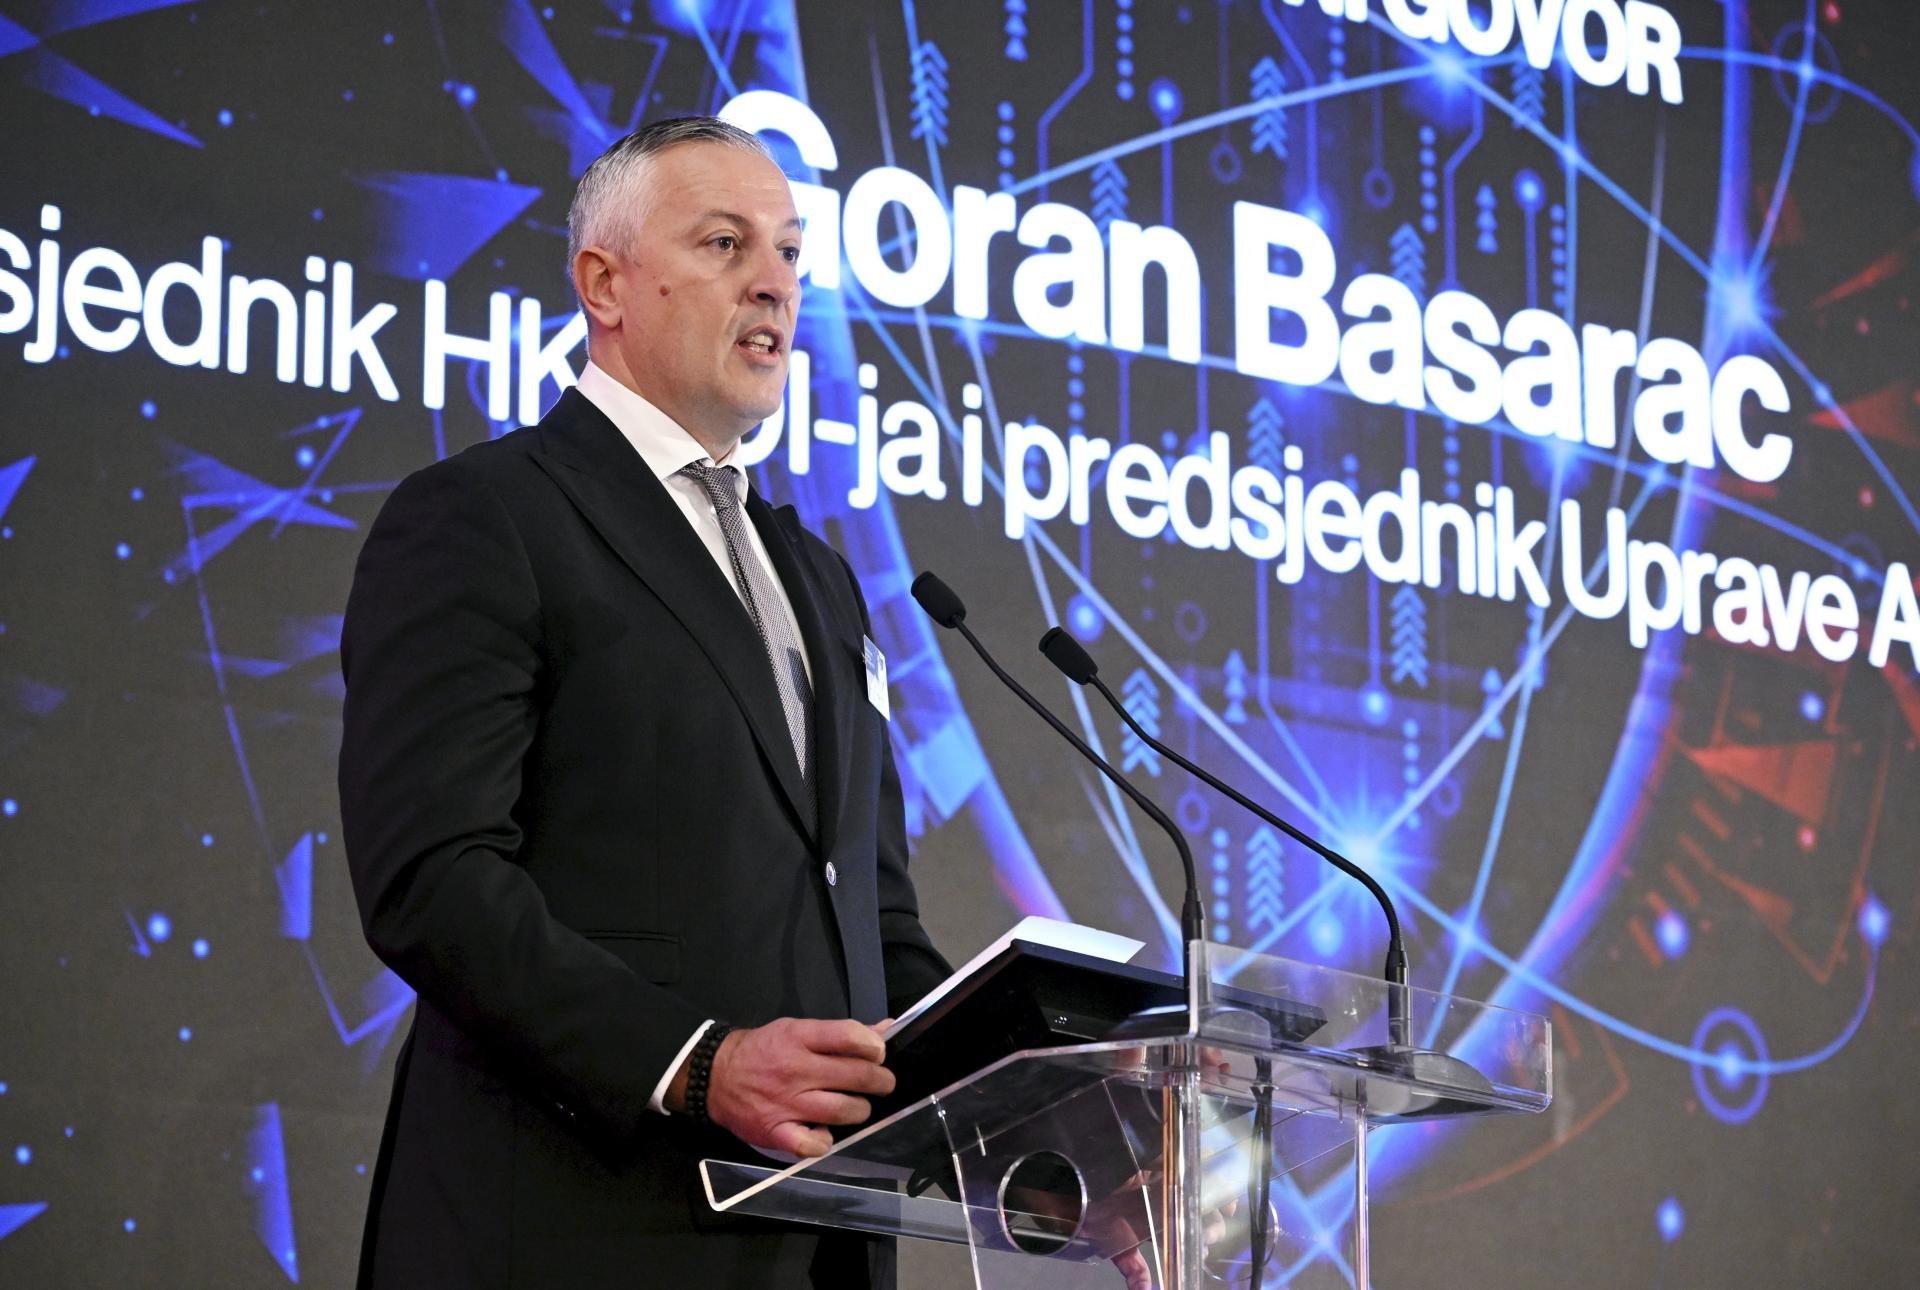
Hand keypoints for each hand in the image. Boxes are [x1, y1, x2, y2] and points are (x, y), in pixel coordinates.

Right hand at [700, 1018, 895, 1156]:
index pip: (849, 1036)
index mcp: (800, 1038)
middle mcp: (795, 1070)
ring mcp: (786, 1103)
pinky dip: (825, 1141)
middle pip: (855, 1076)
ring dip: (860, 1110)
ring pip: (843, 1110)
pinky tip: (825, 1132)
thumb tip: (885, 1029)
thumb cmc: (764, 1050)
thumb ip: (841, 1033)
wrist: (717, 1076)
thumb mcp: (798, 1030)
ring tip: (857, 1106)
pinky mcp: (776, 1132)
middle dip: (880, 1081)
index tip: (878, 1053)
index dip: (874, 1045)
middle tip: (881, 1083)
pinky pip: (812, 1144)